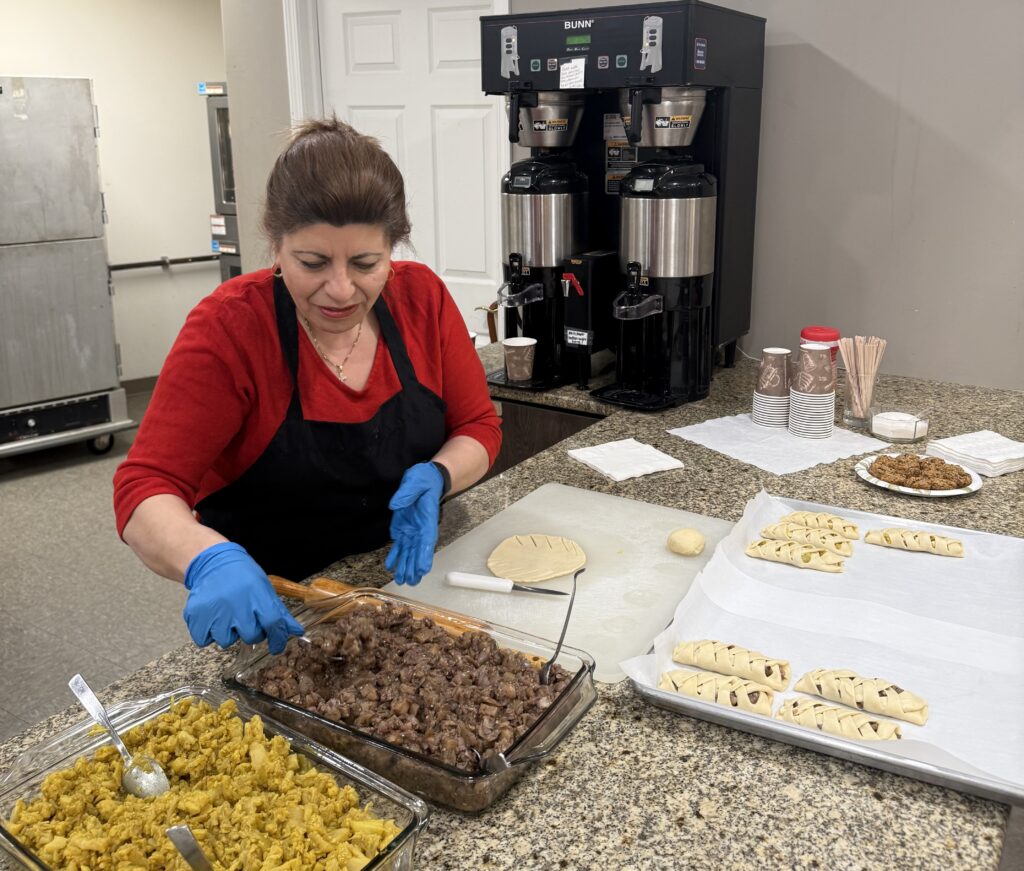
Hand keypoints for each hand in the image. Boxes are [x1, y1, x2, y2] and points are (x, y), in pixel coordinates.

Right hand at [183, 542, 303, 653]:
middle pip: (251, 636)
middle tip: (245, 618)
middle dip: (251, 632)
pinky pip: (204, 639)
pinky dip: (208, 632)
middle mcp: (237, 605)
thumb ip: (280, 613)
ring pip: (226, 641)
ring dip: (228, 632)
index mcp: (257, 596)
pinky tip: (212, 617)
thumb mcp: (264, 589)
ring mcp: (216, 612)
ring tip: (226, 614)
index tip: (276, 646)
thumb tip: (297, 631)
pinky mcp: (197, 616)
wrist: (213, 564)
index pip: (273, 624)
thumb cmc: (242, 577)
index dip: (278, 638)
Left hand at [385, 462, 444, 585]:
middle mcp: (420, 529)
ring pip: (408, 552)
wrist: (424, 479)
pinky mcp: (403, 529)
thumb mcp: (415, 481)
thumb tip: (395, 505)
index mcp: (426, 519)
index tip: (424, 569)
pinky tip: (390, 567)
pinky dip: (395, 556)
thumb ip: (406, 492)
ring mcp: (411, 530)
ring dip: (405, 566)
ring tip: (402, 581)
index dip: (425, 555)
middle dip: (414, 567)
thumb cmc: (423, 479)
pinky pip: (399, 546)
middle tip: (411, 582)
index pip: (426, 540)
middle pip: (418, 551)